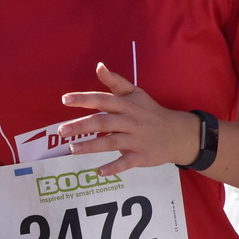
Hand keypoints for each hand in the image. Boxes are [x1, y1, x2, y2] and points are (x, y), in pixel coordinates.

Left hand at [58, 62, 198, 175]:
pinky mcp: (141, 156)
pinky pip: (126, 163)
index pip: (103, 99)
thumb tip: (98, 66)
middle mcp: (130, 121)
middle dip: (81, 126)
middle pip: (103, 122)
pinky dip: (114, 168)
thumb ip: (115, 81)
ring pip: (111, 143)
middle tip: (61, 131)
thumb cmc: (150, 112)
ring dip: (91, 146)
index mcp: (127, 105)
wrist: (177, 134)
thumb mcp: (136, 93)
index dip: (84, 99)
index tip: (65, 100)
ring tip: (72, 149)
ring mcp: (136, 140)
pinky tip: (99, 172)